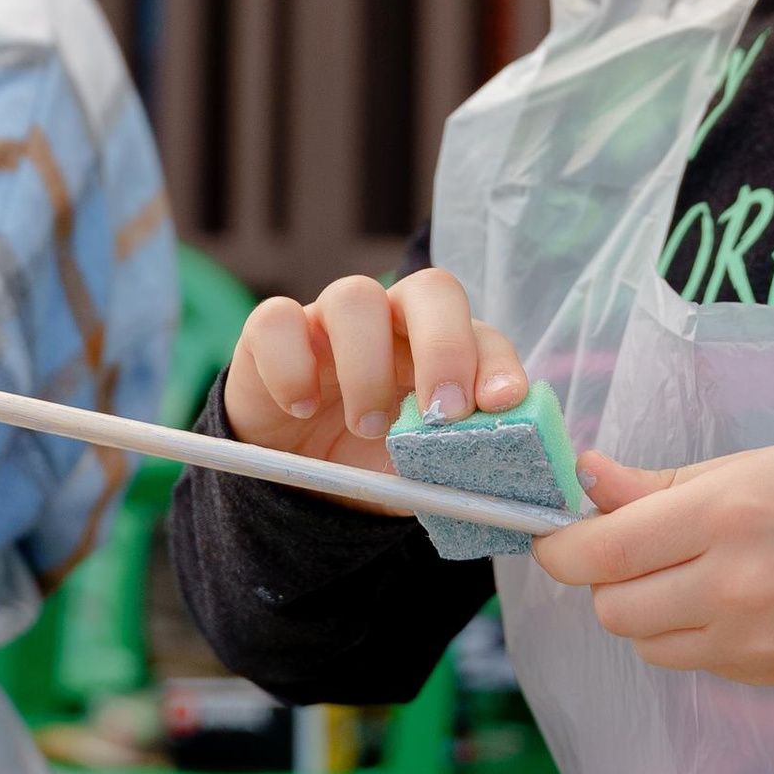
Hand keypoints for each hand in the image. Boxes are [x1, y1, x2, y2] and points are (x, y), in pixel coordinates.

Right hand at [224, 268, 526, 479]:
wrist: (300, 483)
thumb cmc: (374, 463)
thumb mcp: (421, 473)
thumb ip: (457, 465)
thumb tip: (500, 473)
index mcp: (442, 347)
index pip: (483, 334)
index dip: (496, 364)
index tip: (503, 403)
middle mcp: (392, 319)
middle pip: (431, 290)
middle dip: (445, 347)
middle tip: (443, 411)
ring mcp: (330, 319)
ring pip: (355, 297)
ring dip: (368, 366)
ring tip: (368, 427)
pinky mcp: (271, 334)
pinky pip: (277, 320)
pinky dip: (291, 364)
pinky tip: (301, 407)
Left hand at [534, 438, 773, 687]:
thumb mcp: (758, 463)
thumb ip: (661, 484)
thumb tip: (584, 478)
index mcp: (726, 515)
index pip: (599, 554)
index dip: (560, 546)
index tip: (555, 531)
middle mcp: (733, 586)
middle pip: (611, 607)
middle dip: (606, 578)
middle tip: (634, 545)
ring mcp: (754, 642)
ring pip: (647, 642)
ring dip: (647, 608)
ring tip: (689, 571)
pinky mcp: (773, 676)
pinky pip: (696, 661)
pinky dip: (691, 633)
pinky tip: (732, 599)